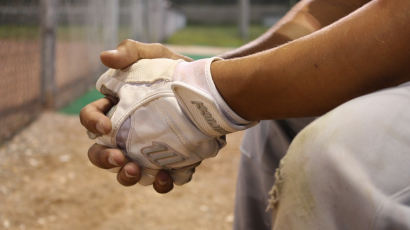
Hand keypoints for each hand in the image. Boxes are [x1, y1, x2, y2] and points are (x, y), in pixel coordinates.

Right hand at [80, 39, 191, 192]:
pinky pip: (160, 179)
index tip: (106, 126)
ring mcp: (147, 150)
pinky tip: (166, 176)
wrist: (210, 88)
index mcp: (116, 109)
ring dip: (127, 176)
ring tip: (136, 171)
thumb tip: (105, 57)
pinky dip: (160, 182)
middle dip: (104, 159)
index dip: (92, 123)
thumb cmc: (176, 70)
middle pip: (101, 153)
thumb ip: (131, 51)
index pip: (91, 119)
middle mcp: (127, 134)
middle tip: (119, 158)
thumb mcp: (155, 55)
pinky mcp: (170, 160)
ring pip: (127, 171)